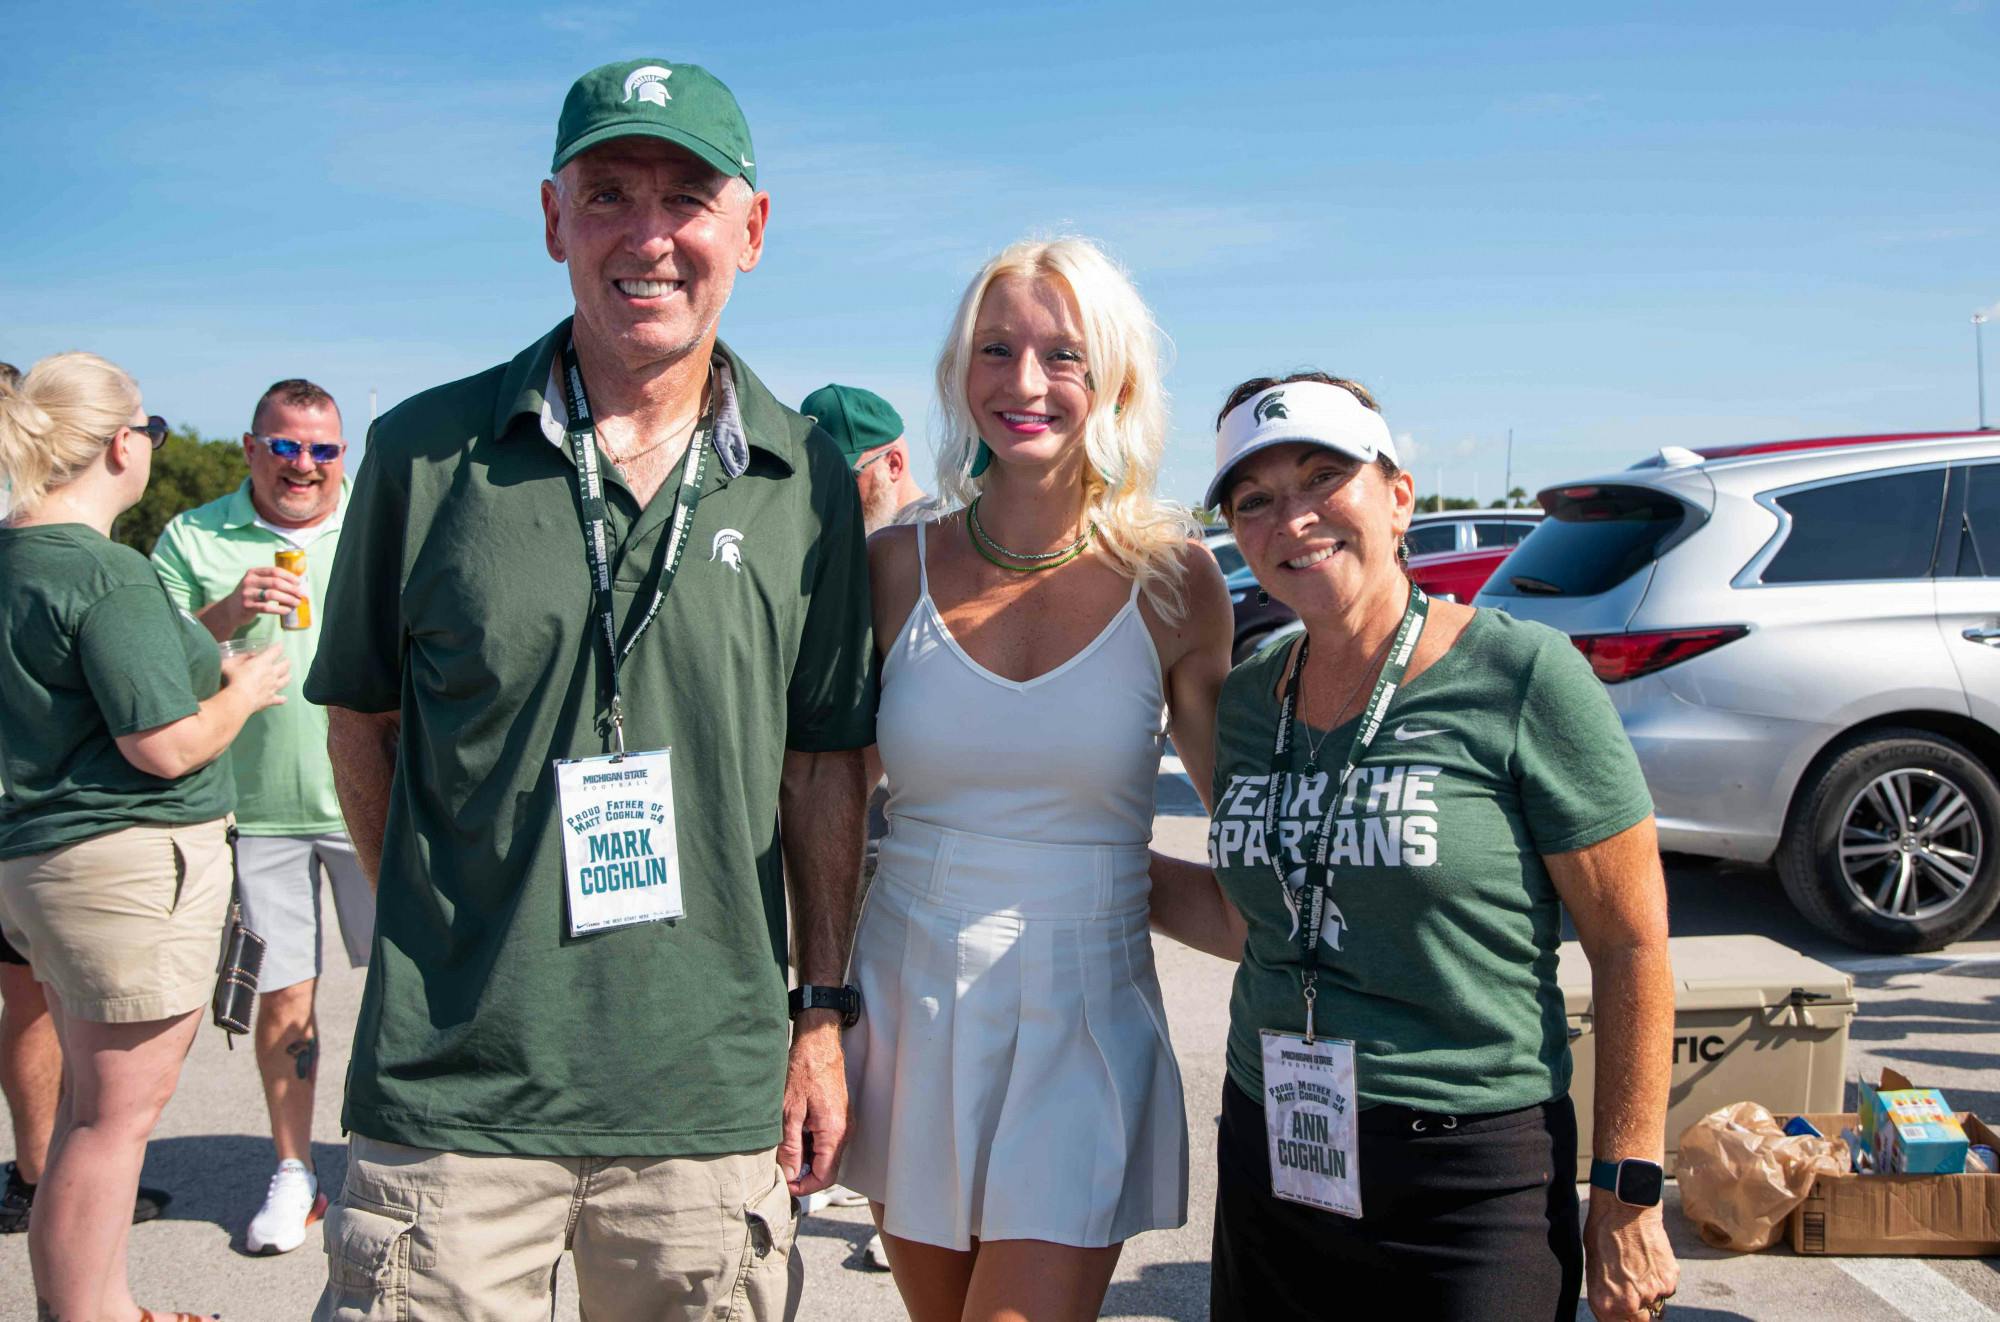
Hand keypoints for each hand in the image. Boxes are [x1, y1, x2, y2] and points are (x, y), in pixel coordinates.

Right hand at [221, 645, 290, 710]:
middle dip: (286, 661)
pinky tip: (283, 698)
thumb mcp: (230, 663)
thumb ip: (240, 657)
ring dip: (287, 677)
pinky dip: (282, 698)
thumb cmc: (233, 679)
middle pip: (285, 665)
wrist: (239, 700)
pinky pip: (280, 699)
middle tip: (286, 660)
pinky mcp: (271, 699)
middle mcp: (272, 673)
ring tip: (287, 675)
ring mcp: (273, 686)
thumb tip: (251, 655)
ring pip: (286, 680)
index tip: (280, 645)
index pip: (276, 651)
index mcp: (263, 662)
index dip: (279, 647)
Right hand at [228, 566, 304, 627]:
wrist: (230, 609)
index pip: (274, 571)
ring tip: (296, 603)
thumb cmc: (249, 595)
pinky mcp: (247, 606)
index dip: (289, 576)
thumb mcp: (255, 583)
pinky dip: (280, 609)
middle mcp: (249, 581)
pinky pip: (267, 607)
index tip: (299, 582)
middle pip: (275, 582)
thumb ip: (270, 580)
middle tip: (301, 594)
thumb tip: (295, 584)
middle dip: (291, 589)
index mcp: (253, 572)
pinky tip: (287, 610)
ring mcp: (247, 594)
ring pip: (272, 594)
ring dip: (288, 599)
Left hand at [778, 1012, 847, 1197]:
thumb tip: (788, 1175)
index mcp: (834, 1133)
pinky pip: (827, 1141)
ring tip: (783, 1146)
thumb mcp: (789, 1112)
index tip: (784, 1185)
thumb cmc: (804, 1072)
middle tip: (779, 1168)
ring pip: (826, 1155)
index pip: (824, 1177)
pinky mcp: (840, 1117)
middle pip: (826, 1169)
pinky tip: (794, 1132)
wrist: (819, 1045)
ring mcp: (844, 1124)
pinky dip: (810, 1144)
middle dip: (802, 1174)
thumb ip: (790, 1147)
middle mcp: (845, 1132)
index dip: (803, 1187)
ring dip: (805, 1158)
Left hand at [1585, 1192, 1678, 1320]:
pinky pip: (1667, 1288)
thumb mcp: (1593, 1267)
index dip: (1619, 1318)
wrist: (1624, 1209)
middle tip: (1632, 1287)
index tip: (1622, 1312)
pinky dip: (1661, 1278)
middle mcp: (1629, 1304)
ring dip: (1650, 1291)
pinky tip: (1650, 1259)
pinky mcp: (1669, 1280)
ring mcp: (1652, 1293)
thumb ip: (1606, 1292)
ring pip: (1655, 1303)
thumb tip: (1613, 1303)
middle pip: (1640, 1320)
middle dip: (1637, 1310)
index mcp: (1605, 1303)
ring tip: (1640, 1265)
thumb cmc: (1602, 1232)